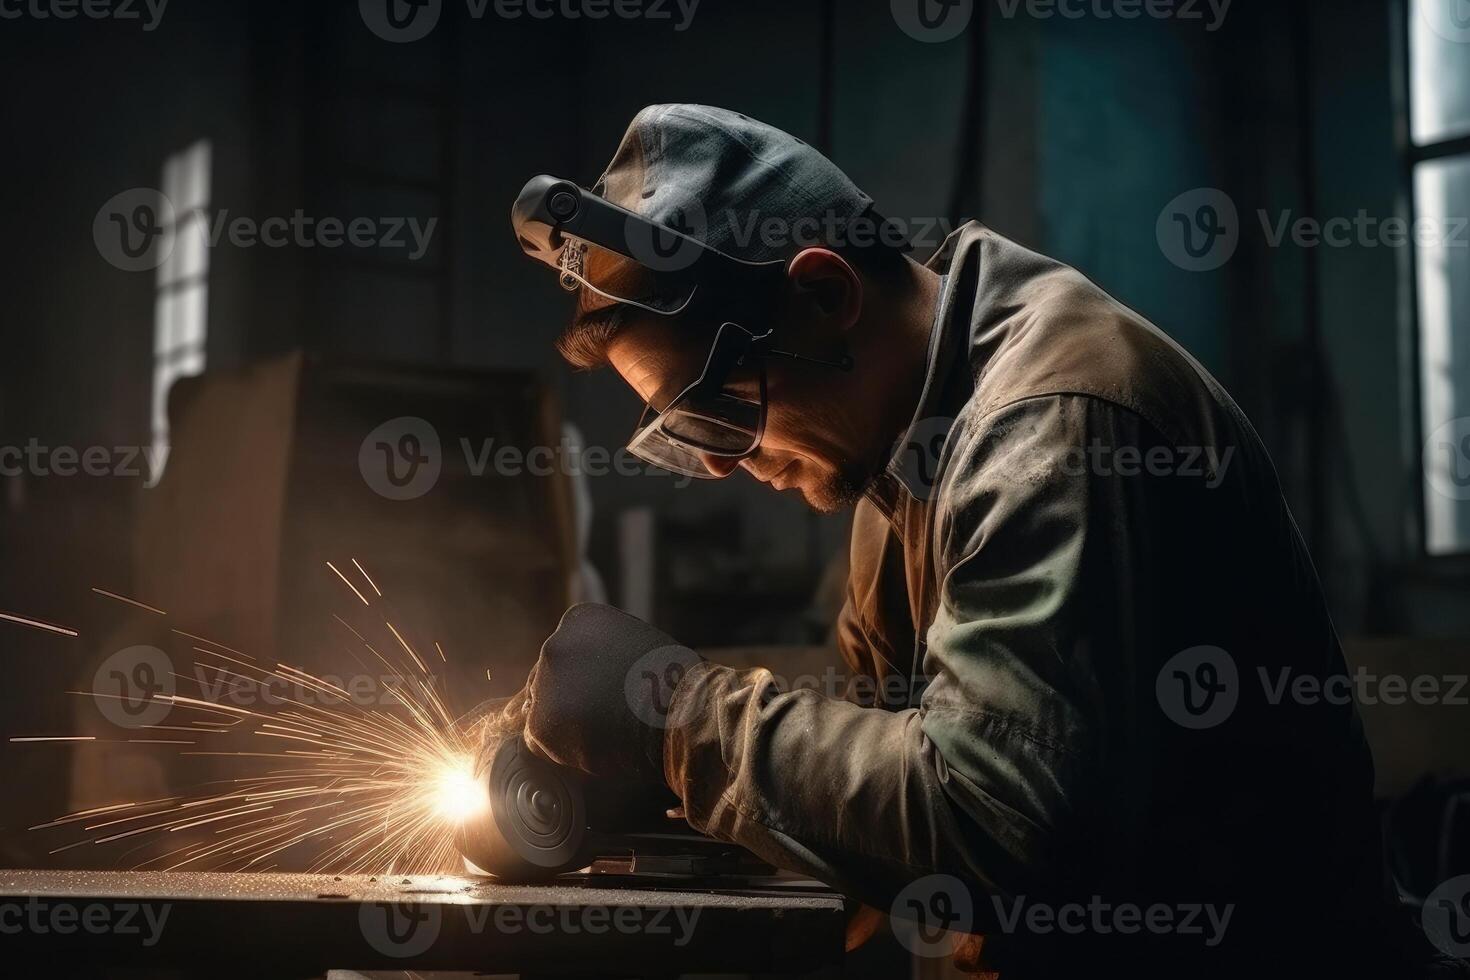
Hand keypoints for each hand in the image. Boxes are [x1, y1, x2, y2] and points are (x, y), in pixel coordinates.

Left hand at [523, 603, 702, 783]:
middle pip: (548, 682)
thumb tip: (591, 676)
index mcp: (578, 620)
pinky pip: (543, 744)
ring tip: (607, 734)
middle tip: (605, 721)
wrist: (680, 711)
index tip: (607, 696)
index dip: (584, 682)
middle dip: (571, 703)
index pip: (565, 655)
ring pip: (544, 714)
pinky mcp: (541, 722)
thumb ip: (605, 653)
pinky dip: (566, 754)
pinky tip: (599, 748)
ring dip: (567, 729)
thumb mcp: (636, 645)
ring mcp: (545, 682)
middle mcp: (555, 643)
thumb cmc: (673, 684)